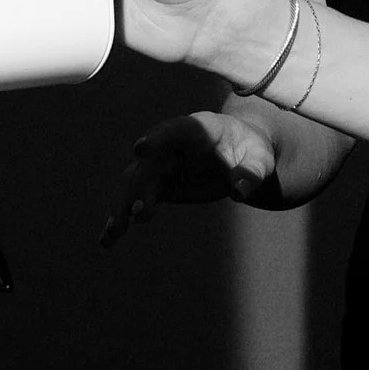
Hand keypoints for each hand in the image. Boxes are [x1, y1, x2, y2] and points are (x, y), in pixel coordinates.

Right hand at [102, 112, 279, 245]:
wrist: (241, 154)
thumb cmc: (253, 151)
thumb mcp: (260, 159)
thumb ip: (251, 172)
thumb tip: (240, 192)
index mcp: (197, 129)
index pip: (174, 131)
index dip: (157, 139)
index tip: (140, 149)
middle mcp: (172, 146)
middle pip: (150, 164)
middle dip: (141, 187)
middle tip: (139, 212)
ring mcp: (161, 165)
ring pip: (135, 184)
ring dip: (123, 206)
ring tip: (115, 232)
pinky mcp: (158, 186)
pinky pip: (135, 200)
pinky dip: (121, 219)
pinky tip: (107, 240)